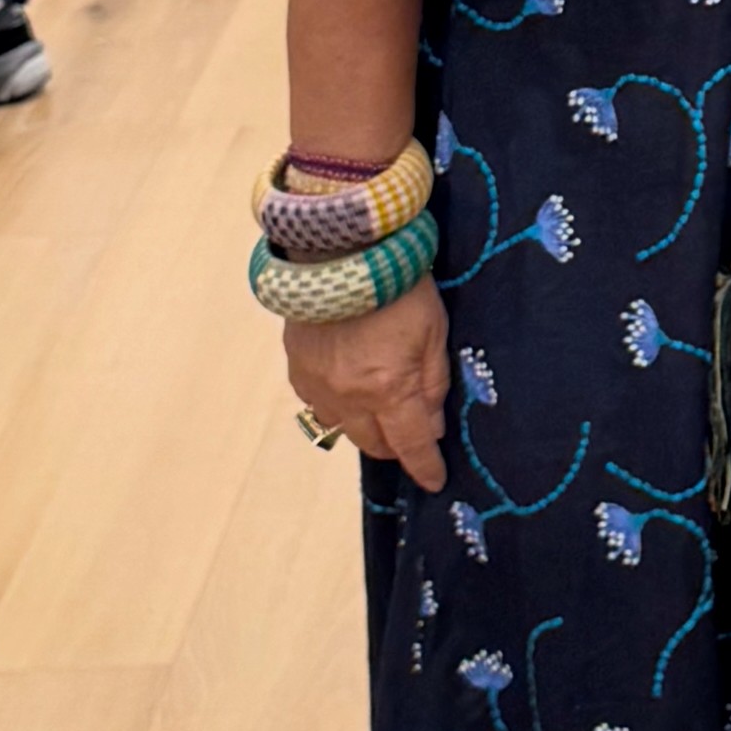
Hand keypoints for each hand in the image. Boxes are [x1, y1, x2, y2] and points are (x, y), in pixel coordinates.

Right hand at [287, 275, 451, 486]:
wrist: (341, 250)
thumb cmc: (400, 287)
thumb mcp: (434, 333)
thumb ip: (432, 385)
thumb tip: (431, 427)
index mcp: (387, 389)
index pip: (409, 445)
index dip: (425, 466)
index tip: (434, 480)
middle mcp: (347, 397)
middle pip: (374, 443)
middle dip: (396, 444)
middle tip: (412, 430)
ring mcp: (316, 385)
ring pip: (343, 428)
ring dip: (366, 425)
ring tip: (380, 404)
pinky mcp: (296, 369)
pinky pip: (318, 404)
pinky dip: (338, 404)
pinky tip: (350, 385)